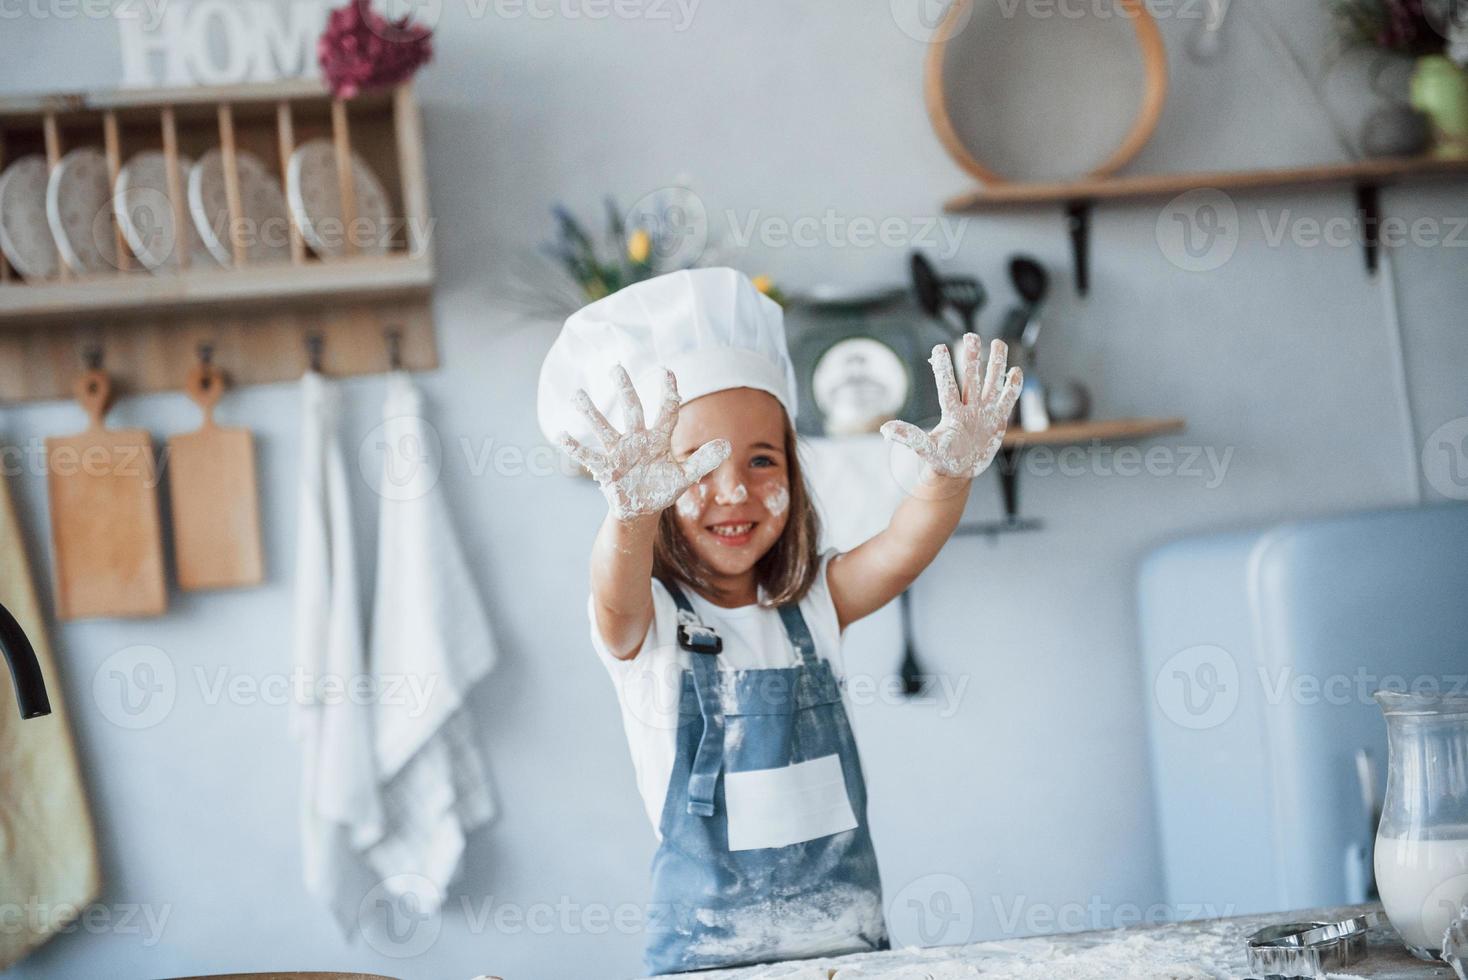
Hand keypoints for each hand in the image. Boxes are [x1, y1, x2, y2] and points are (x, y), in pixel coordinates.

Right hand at [558, 365, 730, 520]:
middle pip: (631, 410)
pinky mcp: (606, 469)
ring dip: (591, 412)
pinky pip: (589, 456)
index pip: (667, 411)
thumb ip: (704, 461)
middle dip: (624, 389)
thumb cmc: (661, 488)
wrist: (641, 510)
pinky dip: (575, 447)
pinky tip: (561, 435)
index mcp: (658, 439)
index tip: (666, 371)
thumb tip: (728, 444)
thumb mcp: (685, 476)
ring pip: (604, 428)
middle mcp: (637, 440)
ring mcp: (619, 452)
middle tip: (615, 368)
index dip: (668, 392)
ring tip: (577, 394)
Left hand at [881, 334, 1021, 479]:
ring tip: (998, 343)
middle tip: (971, 336)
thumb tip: (885, 429)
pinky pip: (1006, 401)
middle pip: (971, 378)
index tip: (939, 348)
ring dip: (995, 365)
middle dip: (972, 357)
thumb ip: (909, 437)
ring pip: (991, 383)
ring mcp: (984, 411)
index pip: (947, 386)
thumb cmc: (940, 458)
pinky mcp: (997, 420)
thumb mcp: (925, 448)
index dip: (944, 368)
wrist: (958, 470)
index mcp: (951, 412)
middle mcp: (968, 407)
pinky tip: (1016, 370)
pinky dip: (1012, 387)